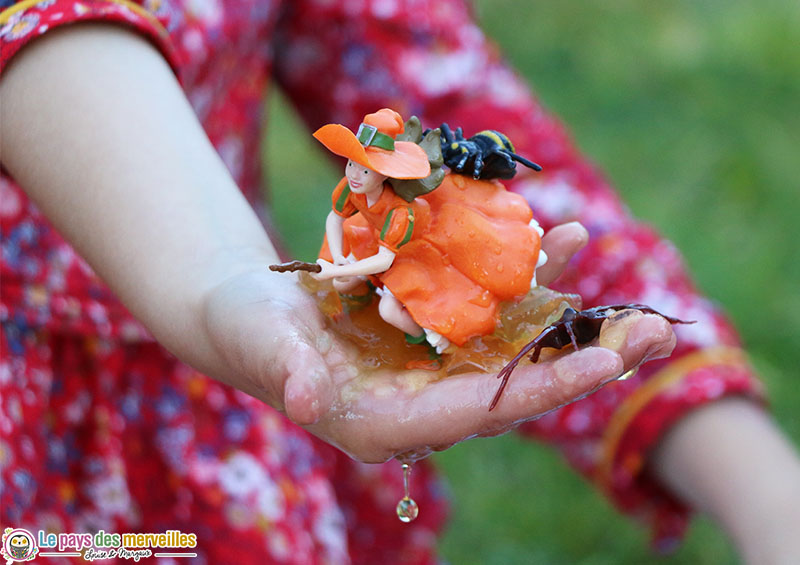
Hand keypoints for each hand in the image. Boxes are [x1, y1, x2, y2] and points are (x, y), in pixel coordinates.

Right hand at [202, 222, 676, 462]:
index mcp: (386, 422)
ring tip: (607, 266)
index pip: (471, 413)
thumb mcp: (262, 343)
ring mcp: (435, 363)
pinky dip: (528, 273)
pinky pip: (492, 303)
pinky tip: (562, 237)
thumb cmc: (246, 332)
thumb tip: (309, 399)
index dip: (532, 391)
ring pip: (515, 342)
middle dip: (582, 362)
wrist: (249, 309)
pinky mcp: (436, 327)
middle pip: (516, 386)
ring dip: (569, 310)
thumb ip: (288, 371)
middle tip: (652, 335)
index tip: (597, 368)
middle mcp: (424, 399)